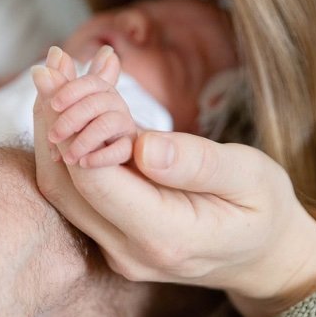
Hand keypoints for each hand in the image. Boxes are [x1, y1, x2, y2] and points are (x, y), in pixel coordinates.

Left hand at [31, 46, 315, 316]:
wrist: (262, 254)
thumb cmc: (262, 206)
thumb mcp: (251, 177)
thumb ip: (200, 164)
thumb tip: (143, 146)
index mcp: (166, 237)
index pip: (97, 182)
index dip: (80, 128)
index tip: (82, 76)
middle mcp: (127, 250)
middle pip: (66, 183)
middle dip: (54, 117)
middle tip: (54, 62)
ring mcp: (111, 246)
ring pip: (61, 185)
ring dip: (53, 124)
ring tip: (56, 70)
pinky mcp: (104, 233)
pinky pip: (73, 187)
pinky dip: (68, 139)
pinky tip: (71, 98)